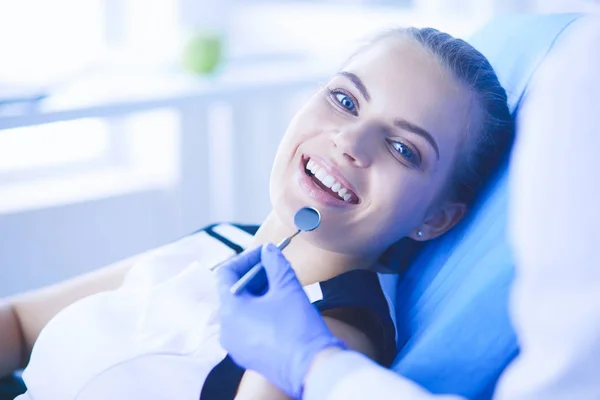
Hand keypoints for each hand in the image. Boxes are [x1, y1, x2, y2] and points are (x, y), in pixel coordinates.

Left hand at [216, 244, 345, 398]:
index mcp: (230, 310)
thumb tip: (268, 250)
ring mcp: (235, 346)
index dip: (246, 258)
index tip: (265, 253)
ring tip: (279, 285)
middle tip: (274, 266)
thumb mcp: (287, 287)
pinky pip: (246, 327)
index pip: (226, 273)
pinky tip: (278, 307)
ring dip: (257, 293)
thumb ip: (275, 263)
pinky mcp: (247, 356)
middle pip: (233, 291)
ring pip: (240, 310)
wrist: (311, 368)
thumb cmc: (298, 327)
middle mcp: (226, 330)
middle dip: (254, 275)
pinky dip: (258, 312)